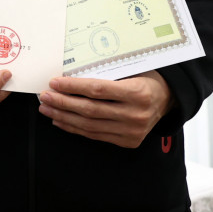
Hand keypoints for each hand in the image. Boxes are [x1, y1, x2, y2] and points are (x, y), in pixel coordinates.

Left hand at [37, 70, 173, 147]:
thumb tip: (69, 73)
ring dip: (64, 118)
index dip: (73, 87)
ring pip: (90, 126)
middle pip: (90, 110)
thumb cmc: (145, 79)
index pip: (97, 90)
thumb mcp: (131, 70)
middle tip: (45, 97)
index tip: (54, 82)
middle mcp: (135, 114)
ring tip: (48, 109)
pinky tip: (61, 121)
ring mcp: (132, 131)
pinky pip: (96, 135)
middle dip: (63, 103)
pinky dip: (75, 129)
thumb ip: (106, 73)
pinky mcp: (128, 141)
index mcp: (137, 93)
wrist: (167, 100)